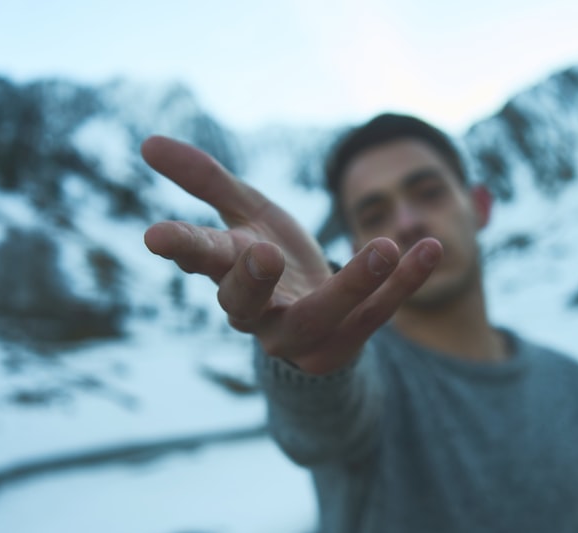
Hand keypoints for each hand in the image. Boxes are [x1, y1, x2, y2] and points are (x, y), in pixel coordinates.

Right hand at [141, 136, 441, 374]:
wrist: (312, 317)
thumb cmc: (268, 257)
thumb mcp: (245, 212)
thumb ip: (206, 179)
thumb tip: (147, 143)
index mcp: (227, 274)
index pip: (199, 260)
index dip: (180, 248)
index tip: (156, 236)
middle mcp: (256, 314)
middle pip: (245, 305)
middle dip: (252, 281)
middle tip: (263, 253)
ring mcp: (298, 337)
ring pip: (319, 317)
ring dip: (353, 283)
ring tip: (385, 245)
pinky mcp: (341, 346)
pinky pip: (375, 317)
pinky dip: (404, 285)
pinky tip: (430, 248)